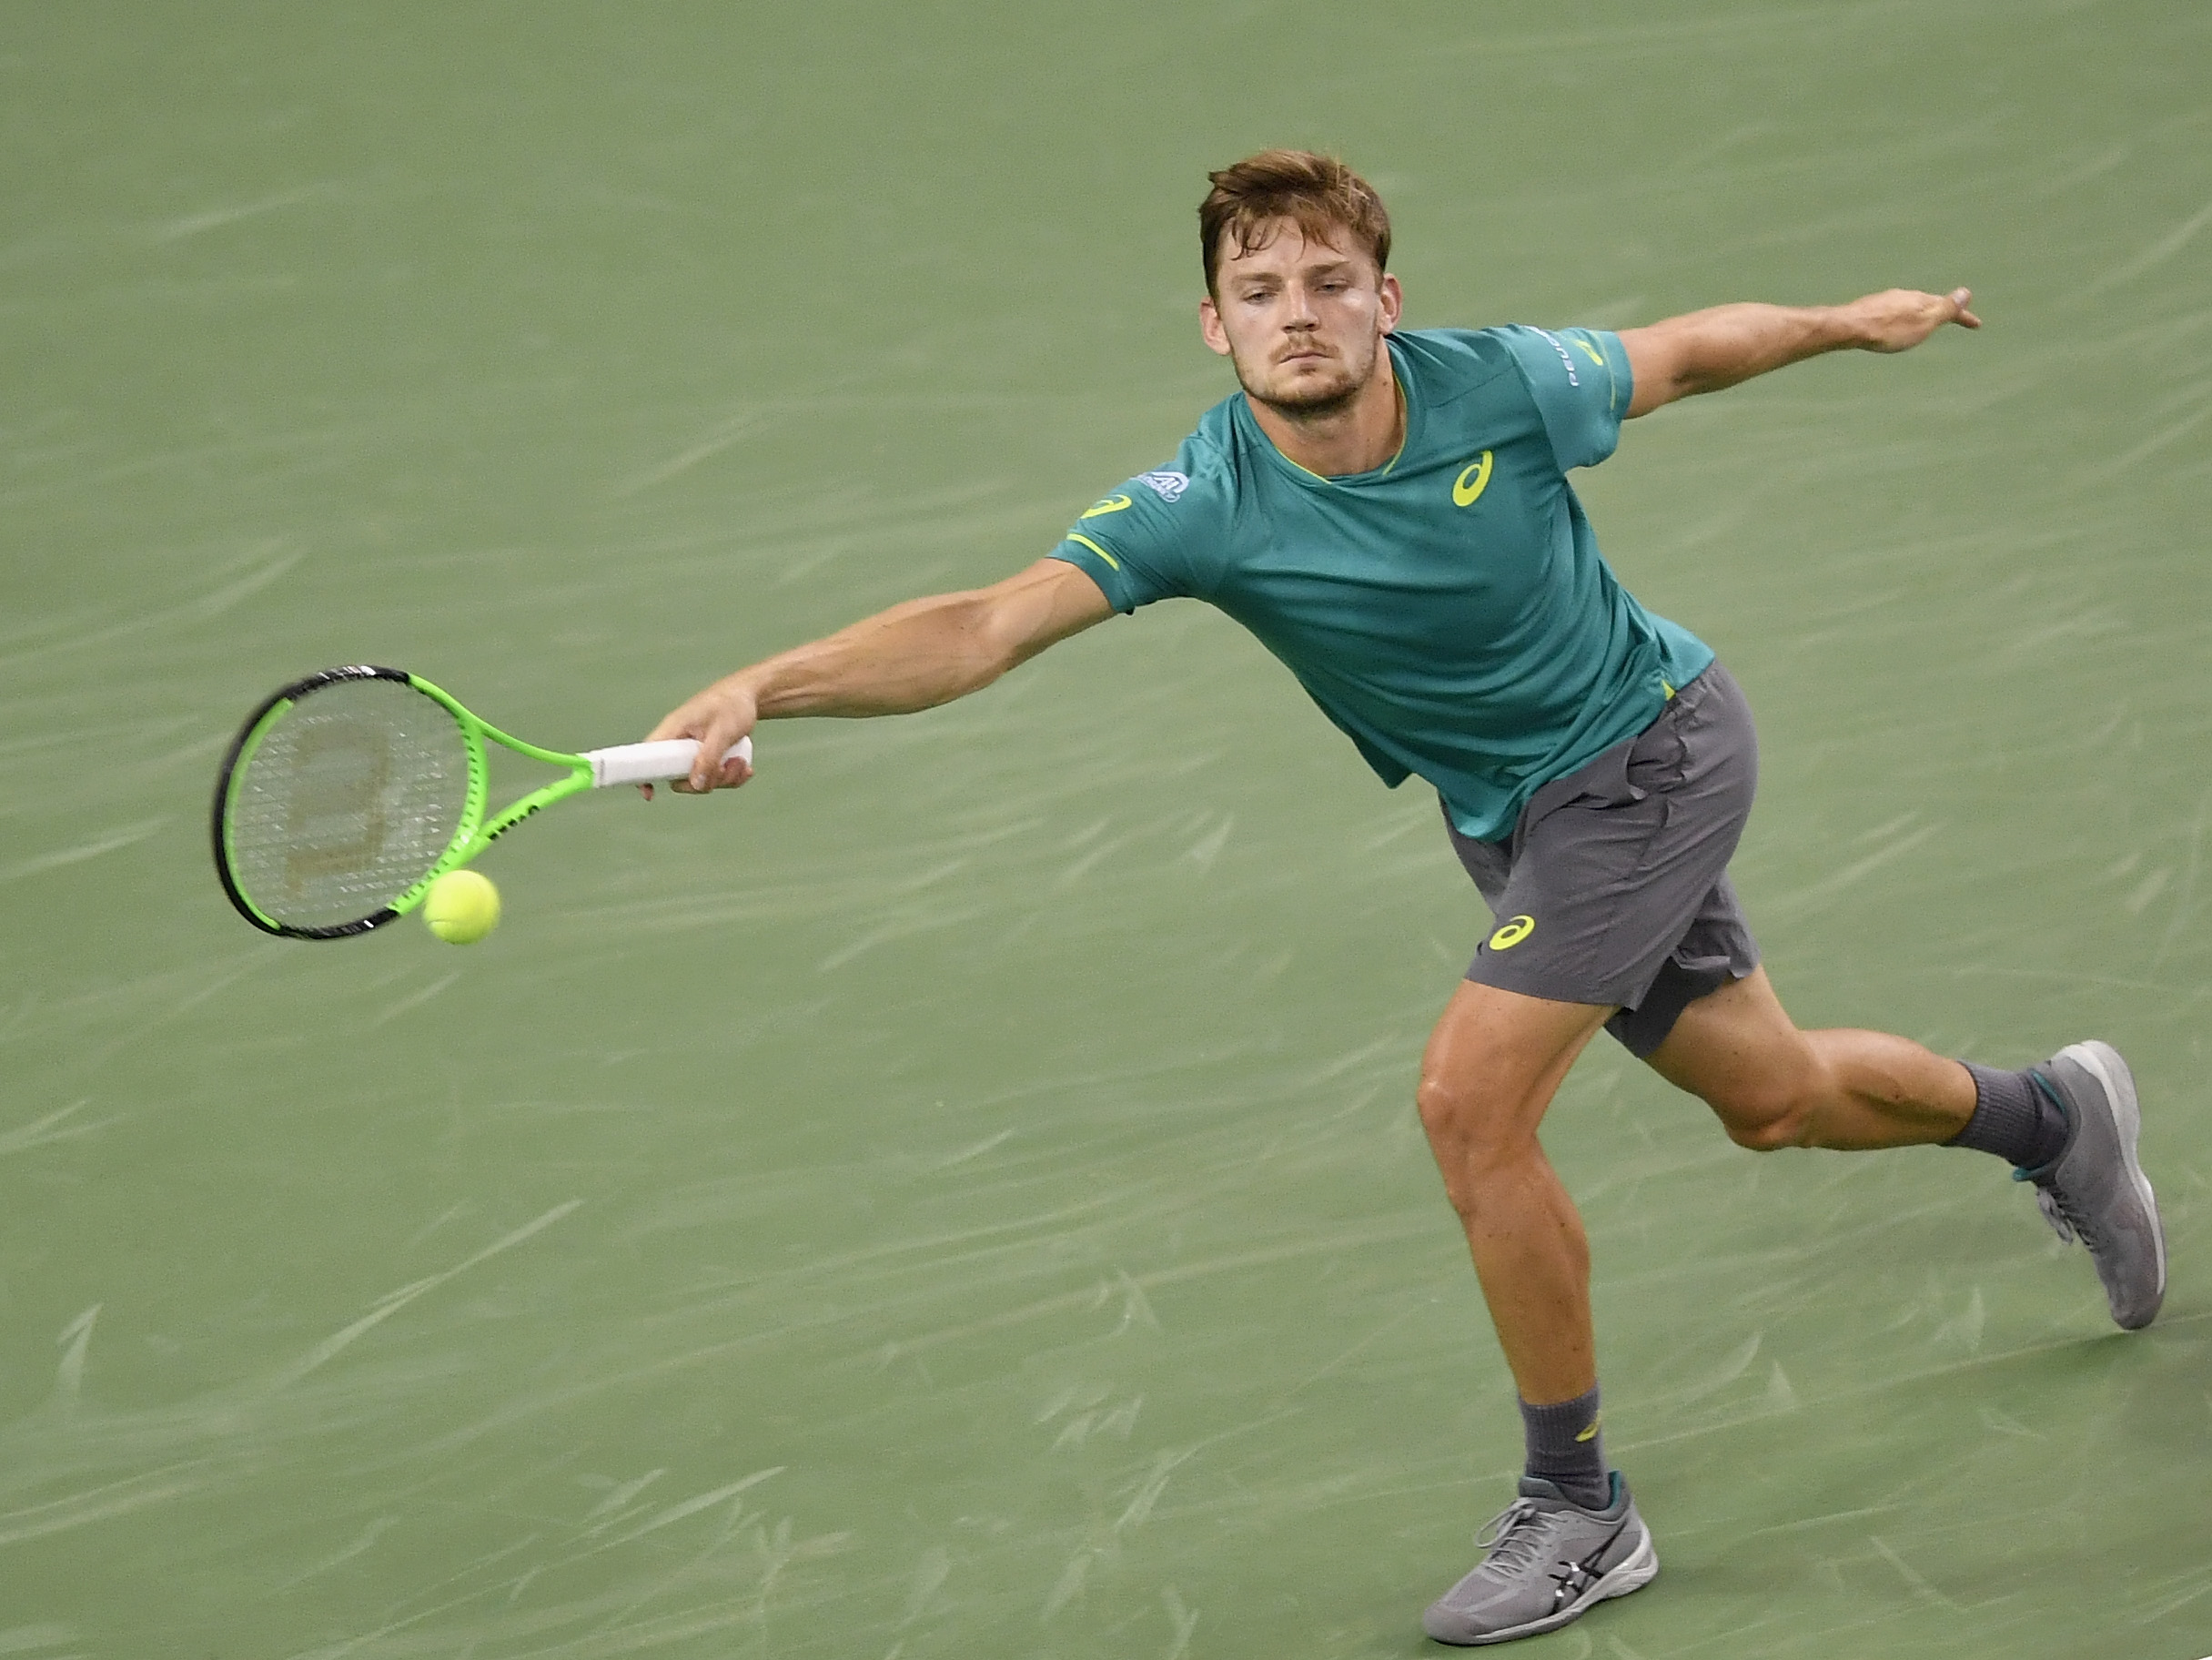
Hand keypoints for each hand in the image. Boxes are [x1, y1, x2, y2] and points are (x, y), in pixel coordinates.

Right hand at [639, 676, 759, 798]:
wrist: (749, 697)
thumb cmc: (732, 705)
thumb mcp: (722, 731)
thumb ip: (709, 758)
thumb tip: (696, 785)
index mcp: (674, 730)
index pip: (648, 755)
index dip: (644, 776)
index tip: (649, 794)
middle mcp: (680, 743)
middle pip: (679, 778)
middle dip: (705, 781)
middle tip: (725, 769)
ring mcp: (694, 753)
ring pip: (700, 780)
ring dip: (724, 779)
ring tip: (740, 762)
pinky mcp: (709, 758)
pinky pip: (715, 778)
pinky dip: (732, 778)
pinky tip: (745, 767)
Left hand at [1846, 287, 1980, 352]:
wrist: (1850, 327)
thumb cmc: (1889, 330)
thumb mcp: (1923, 322)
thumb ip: (1944, 309)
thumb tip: (1967, 292)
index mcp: (1921, 301)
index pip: (1949, 308)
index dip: (1963, 316)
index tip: (1977, 324)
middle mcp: (1905, 296)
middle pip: (1929, 303)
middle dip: (1942, 311)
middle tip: (1952, 317)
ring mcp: (1887, 300)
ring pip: (1910, 305)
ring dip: (1920, 313)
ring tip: (1924, 321)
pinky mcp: (1870, 308)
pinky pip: (1893, 311)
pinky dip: (1901, 316)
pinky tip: (1893, 322)